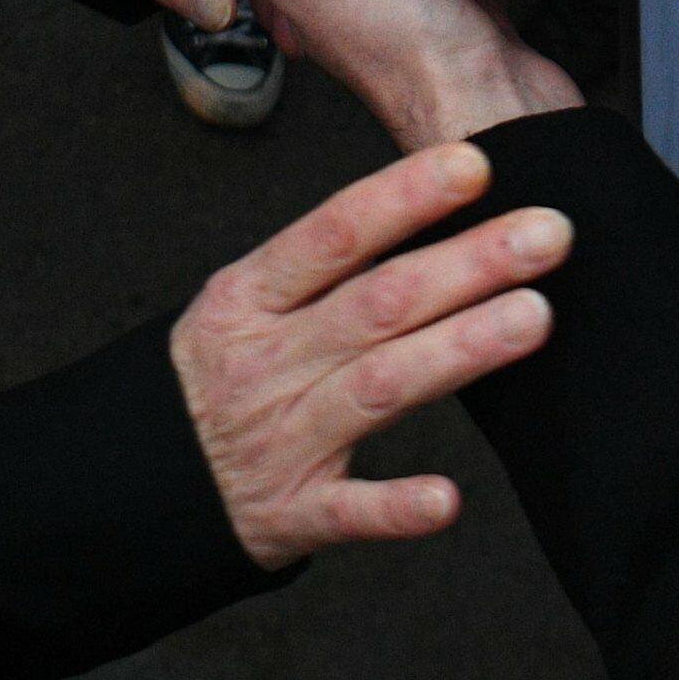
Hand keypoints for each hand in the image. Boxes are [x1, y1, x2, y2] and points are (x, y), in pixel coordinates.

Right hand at [171, 140, 570, 567]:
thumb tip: (438, 203)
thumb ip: (326, 265)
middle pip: (377, 303)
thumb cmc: (216, 375)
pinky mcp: (291, 514)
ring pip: (379, 388)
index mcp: (249, 298)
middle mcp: (267, 361)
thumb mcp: (243, 304)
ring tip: (536, 318)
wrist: (128, 482)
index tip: (476, 165)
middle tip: (550, 233)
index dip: (403, 197)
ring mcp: (279, 439)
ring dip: (458, 351)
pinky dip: (395, 506)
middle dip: (468, 264)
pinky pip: (349, 512)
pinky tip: (449, 499)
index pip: (333, 234)